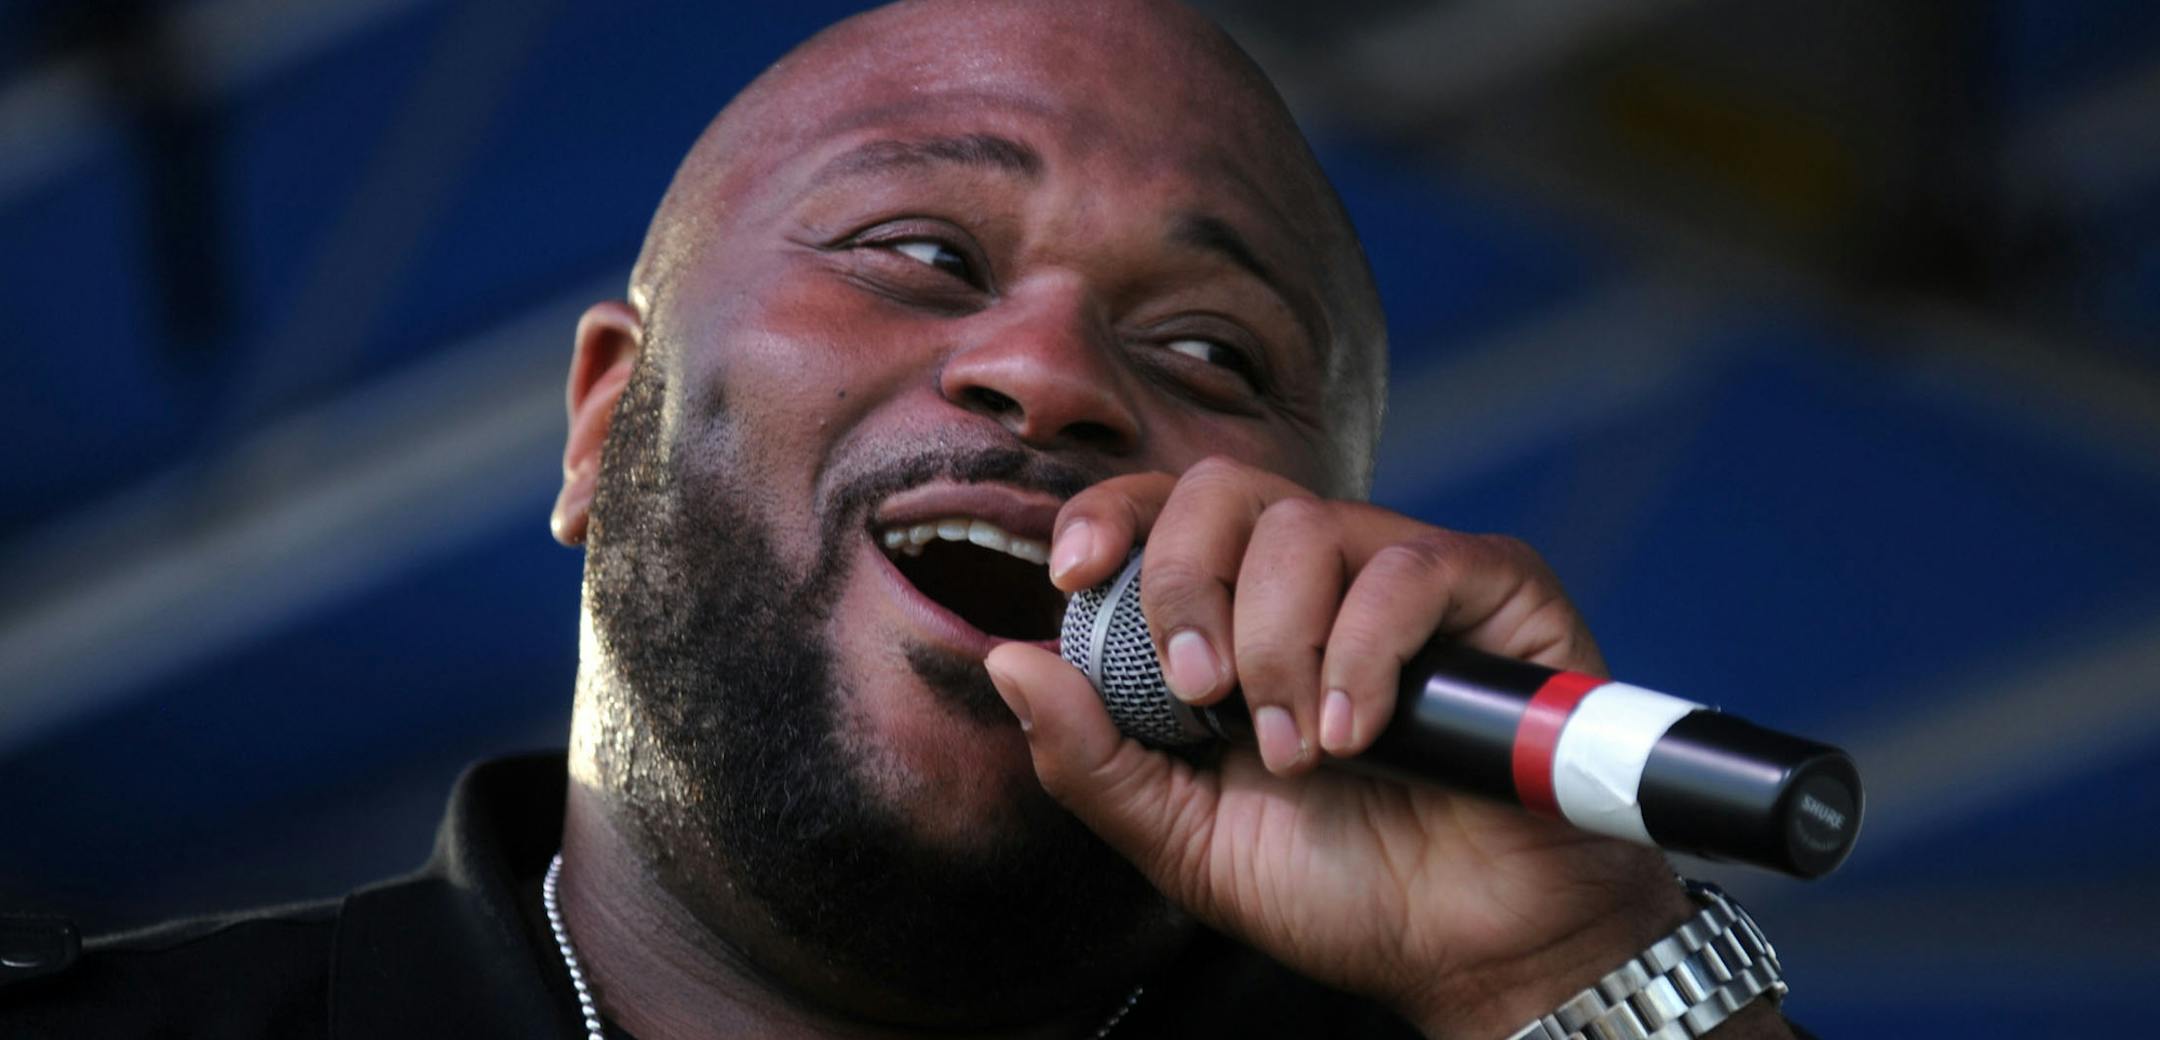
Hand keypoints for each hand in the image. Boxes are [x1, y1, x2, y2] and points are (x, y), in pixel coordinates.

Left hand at [984, 458, 1755, 1037]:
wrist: (1470, 950)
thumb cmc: (1342, 888)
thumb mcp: (1181, 837)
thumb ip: (1091, 758)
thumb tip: (1008, 657)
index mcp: (1240, 618)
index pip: (1163, 511)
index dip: (1110, 515)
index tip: (1074, 574)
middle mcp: (1320, 577)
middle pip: (1225, 489)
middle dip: (1187, 583)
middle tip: (1201, 693)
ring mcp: (1407, 574)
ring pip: (1309, 527)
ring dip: (1280, 646)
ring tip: (1298, 753)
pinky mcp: (1496, 589)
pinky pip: (1411, 566)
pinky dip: (1364, 651)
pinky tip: (1356, 734)